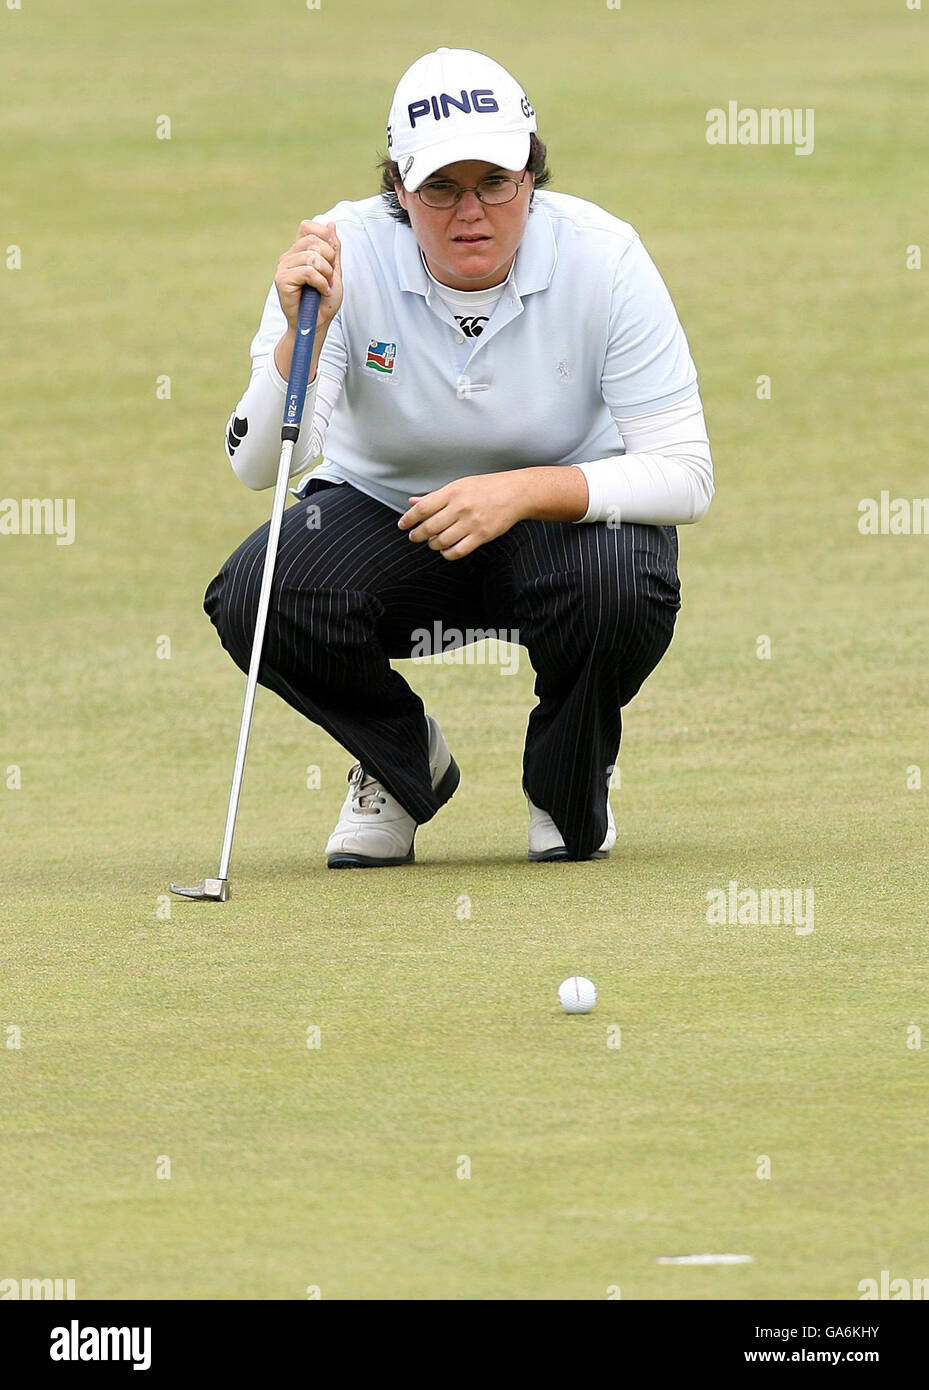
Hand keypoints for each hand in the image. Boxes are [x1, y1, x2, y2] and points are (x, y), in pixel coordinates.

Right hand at [274, 220, 342, 332]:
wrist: (318, 324)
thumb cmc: (324, 301)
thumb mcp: (334, 271)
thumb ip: (333, 249)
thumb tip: (331, 225)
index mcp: (300, 251)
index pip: (307, 227)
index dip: (322, 235)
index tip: (331, 257)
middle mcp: (289, 256)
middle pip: (313, 240)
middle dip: (329, 259)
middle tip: (329, 277)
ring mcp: (283, 267)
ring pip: (312, 257)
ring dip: (326, 274)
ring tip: (325, 286)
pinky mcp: (281, 280)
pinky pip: (307, 272)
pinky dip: (321, 283)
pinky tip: (321, 292)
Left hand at [398, 472, 530, 560]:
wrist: (516, 493)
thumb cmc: (486, 488)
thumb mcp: (459, 486)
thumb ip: (435, 497)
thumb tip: (412, 502)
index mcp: (452, 492)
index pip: (422, 508)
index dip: (408, 519)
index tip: (402, 525)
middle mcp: (460, 508)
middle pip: (429, 527)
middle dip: (418, 535)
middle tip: (414, 537)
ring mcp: (471, 523)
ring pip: (442, 541)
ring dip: (432, 545)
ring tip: (432, 542)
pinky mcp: (482, 536)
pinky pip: (458, 551)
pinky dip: (447, 554)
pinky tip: (445, 550)